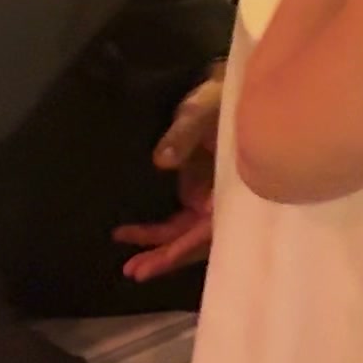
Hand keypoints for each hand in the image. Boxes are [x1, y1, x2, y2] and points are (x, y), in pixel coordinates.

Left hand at [114, 71, 223, 280]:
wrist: (223, 91)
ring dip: (159, 250)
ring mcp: (211, 198)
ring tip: (128, 267)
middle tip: (135, 271)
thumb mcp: (202, 109)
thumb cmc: (219, 99)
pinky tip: (125, 235)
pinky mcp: (198, 195)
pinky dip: (154, 232)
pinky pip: (177, 221)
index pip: (213, 224)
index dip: (188, 244)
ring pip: (186, 234)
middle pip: (198, 238)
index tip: (163, 259)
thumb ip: (184, 132)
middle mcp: (225, 197)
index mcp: (236, 182)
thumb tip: (163, 162)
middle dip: (168, 256)